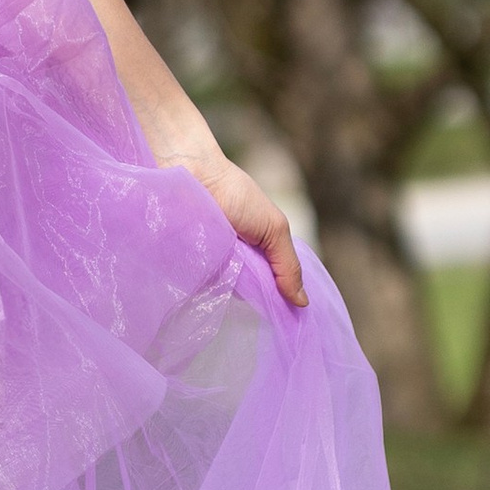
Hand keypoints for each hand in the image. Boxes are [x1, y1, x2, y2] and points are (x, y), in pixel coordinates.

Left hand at [178, 144, 308, 308]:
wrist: (195, 173)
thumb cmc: (237, 195)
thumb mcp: (273, 228)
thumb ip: (288, 265)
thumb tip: (302, 303)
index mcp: (259, 254)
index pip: (272, 289)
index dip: (279, 301)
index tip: (284, 316)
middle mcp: (235, 263)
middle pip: (248, 295)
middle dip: (252, 295)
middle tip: (249, 286)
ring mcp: (210, 265)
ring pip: (223, 293)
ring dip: (226, 287)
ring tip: (224, 272)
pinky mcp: (188, 264)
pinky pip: (198, 285)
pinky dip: (202, 282)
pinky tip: (203, 274)